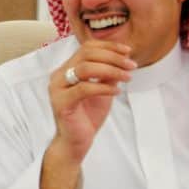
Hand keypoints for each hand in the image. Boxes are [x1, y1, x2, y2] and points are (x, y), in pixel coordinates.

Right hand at [39, 41, 134, 188]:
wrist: (76, 142)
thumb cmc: (87, 116)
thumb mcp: (103, 90)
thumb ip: (109, 74)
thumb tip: (123, 57)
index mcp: (66, 69)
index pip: (87, 47)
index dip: (108, 46)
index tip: (128, 51)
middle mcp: (58, 75)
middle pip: (86, 54)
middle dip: (113, 57)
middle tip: (131, 65)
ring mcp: (57, 88)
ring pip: (85, 68)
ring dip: (111, 70)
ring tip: (127, 77)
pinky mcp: (61, 103)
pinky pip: (84, 89)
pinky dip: (104, 88)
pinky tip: (117, 92)